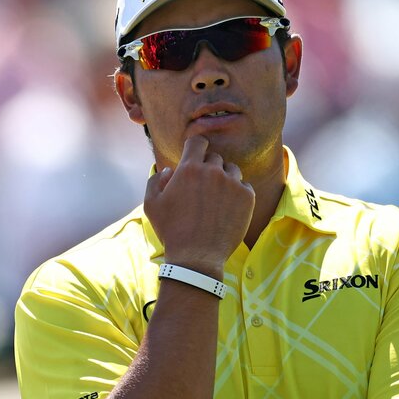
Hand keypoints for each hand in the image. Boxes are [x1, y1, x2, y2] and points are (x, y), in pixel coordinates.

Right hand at [144, 135, 254, 275]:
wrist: (197, 257)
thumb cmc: (171, 231)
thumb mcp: (151, 205)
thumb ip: (156, 180)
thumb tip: (170, 171)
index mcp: (189, 168)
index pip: (198, 141)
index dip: (196, 147)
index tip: (195, 156)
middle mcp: (213, 171)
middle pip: (215, 157)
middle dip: (208, 168)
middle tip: (202, 189)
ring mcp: (232, 183)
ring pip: (231, 169)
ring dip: (224, 179)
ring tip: (215, 199)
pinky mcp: (247, 196)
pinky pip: (244, 185)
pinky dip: (237, 193)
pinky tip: (226, 209)